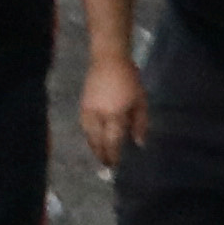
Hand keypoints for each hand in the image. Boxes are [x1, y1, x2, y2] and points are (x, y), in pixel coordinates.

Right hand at [80, 56, 138, 170]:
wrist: (108, 58)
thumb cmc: (129, 79)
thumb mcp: (140, 101)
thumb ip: (140, 124)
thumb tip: (139, 143)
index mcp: (114, 115)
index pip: (112, 141)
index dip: (114, 155)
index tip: (116, 166)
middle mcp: (98, 115)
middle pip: (96, 141)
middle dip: (101, 154)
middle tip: (106, 165)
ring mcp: (87, 109)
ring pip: (87, 134)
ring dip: (93, 145)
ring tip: (99, 154)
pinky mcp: (82, 104)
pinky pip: (84, 125)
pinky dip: (89, 134)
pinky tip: (94, 137)